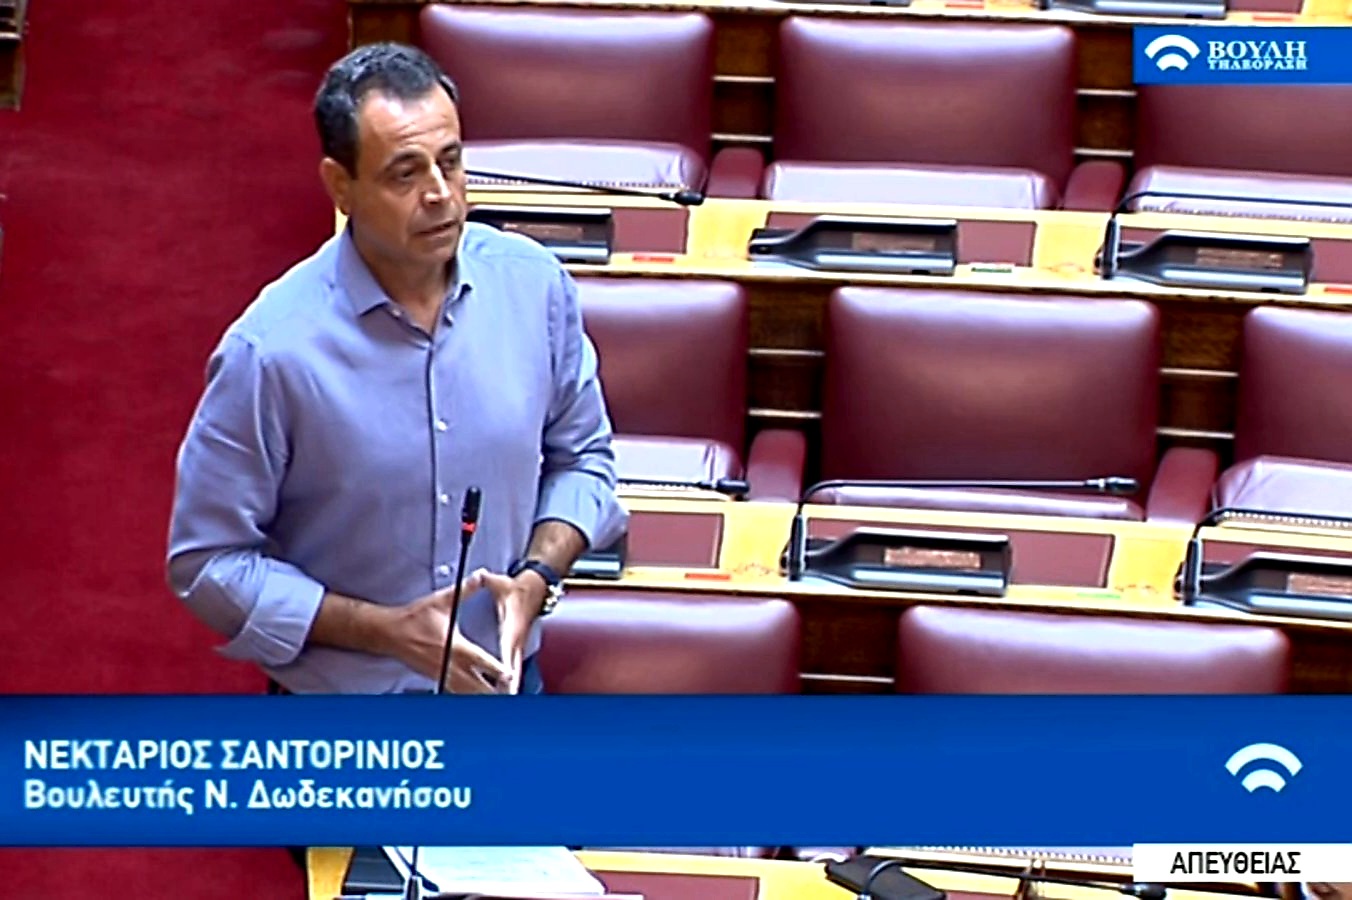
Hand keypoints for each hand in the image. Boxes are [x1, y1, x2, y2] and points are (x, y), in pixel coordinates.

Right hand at [383, 571, 510, 693]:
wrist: (389, 632)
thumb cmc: (415, 617)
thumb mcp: (442, 600)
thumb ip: (465, 589)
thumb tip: (481, 575)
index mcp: (454, 646)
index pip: (480, 661)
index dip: (496, 669)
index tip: (510, 675)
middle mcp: (449, 664)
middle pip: (475, 685)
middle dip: (494, 690)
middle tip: (511, 693)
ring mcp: (442, 674)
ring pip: (465, 692)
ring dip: (481, 695)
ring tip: (500, 699)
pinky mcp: (436, 678)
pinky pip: (454, 692)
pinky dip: (467, 696)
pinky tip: (478, 698)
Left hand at [472, 570, 542, 695]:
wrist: (535, 588)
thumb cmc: (517, 588)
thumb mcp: (501, 584)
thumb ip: (488, 580)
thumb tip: (481, 575)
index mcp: (512, 628)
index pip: (508, 650)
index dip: (506, 665)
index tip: (506, 680)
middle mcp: (517, 640)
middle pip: (513, 667)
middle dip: (510, 686)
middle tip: (504, 701)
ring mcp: (518, 646)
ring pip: (514, 671)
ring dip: (510, 688)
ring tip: (502, 704)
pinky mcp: (516, 648)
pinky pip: (512, 668)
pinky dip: (509, 682)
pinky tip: (503, 694)